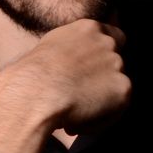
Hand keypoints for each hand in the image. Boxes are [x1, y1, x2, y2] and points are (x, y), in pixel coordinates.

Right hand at [0, 20, 129, 152]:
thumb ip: (68, 51)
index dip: (106, 57)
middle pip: (116, 64)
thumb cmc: (29, 76)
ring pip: (115, 90)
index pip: (114, 36)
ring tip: (70, 115)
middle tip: (76, 100)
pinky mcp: (123, 88)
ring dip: (97, 104)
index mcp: (87, 28)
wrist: (34, 93)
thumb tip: (69, 66)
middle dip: (100, 83)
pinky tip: (75, 123)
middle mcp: (106, 42)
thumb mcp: (48, 49)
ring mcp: (117, 64)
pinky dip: (97, 122)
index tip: (95, 74)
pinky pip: (116, 111)